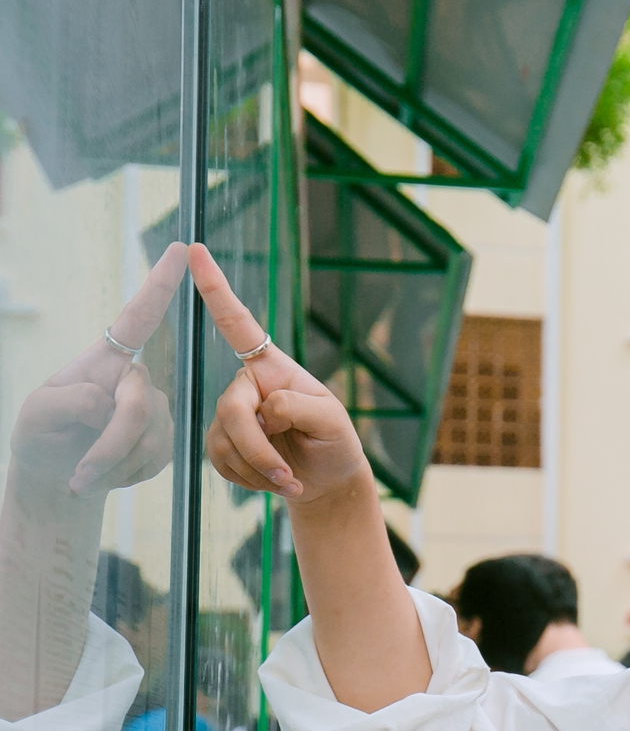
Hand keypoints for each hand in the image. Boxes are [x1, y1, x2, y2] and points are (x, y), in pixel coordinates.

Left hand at [7, 244, 182, 499]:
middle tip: (81, 474)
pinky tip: (107, 473)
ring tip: (85, 474)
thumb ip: (65, 401)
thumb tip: (104, 399)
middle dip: (109, 444)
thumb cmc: (41, 439)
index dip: (159, 286)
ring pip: (148, 436)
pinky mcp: (166, 439)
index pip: (137, 318)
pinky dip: (125, 473)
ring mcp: (156, 408)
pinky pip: (156, 457)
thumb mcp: (35, 417)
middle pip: (137, 404)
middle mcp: (136, 378)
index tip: (182, 249)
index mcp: (104, 360)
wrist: (60, 479)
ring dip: (112, 463)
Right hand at [191, 243, 367, 502]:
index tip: (195, 250)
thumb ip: (300, 407)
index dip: (215, 289)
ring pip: (224, 442)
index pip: (239, 324)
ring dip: (258, 469)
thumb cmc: (334, 442)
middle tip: (286, 475)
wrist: (325, 479)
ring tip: (288, 479)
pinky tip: (272, 481)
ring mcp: (231, 413)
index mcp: (273, 367)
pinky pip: (220, 461)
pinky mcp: (221, 442)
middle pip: (232, 410)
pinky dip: (249, 479)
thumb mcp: (333, 422)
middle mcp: (246, 384)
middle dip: (258, 449)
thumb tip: (263, 409)